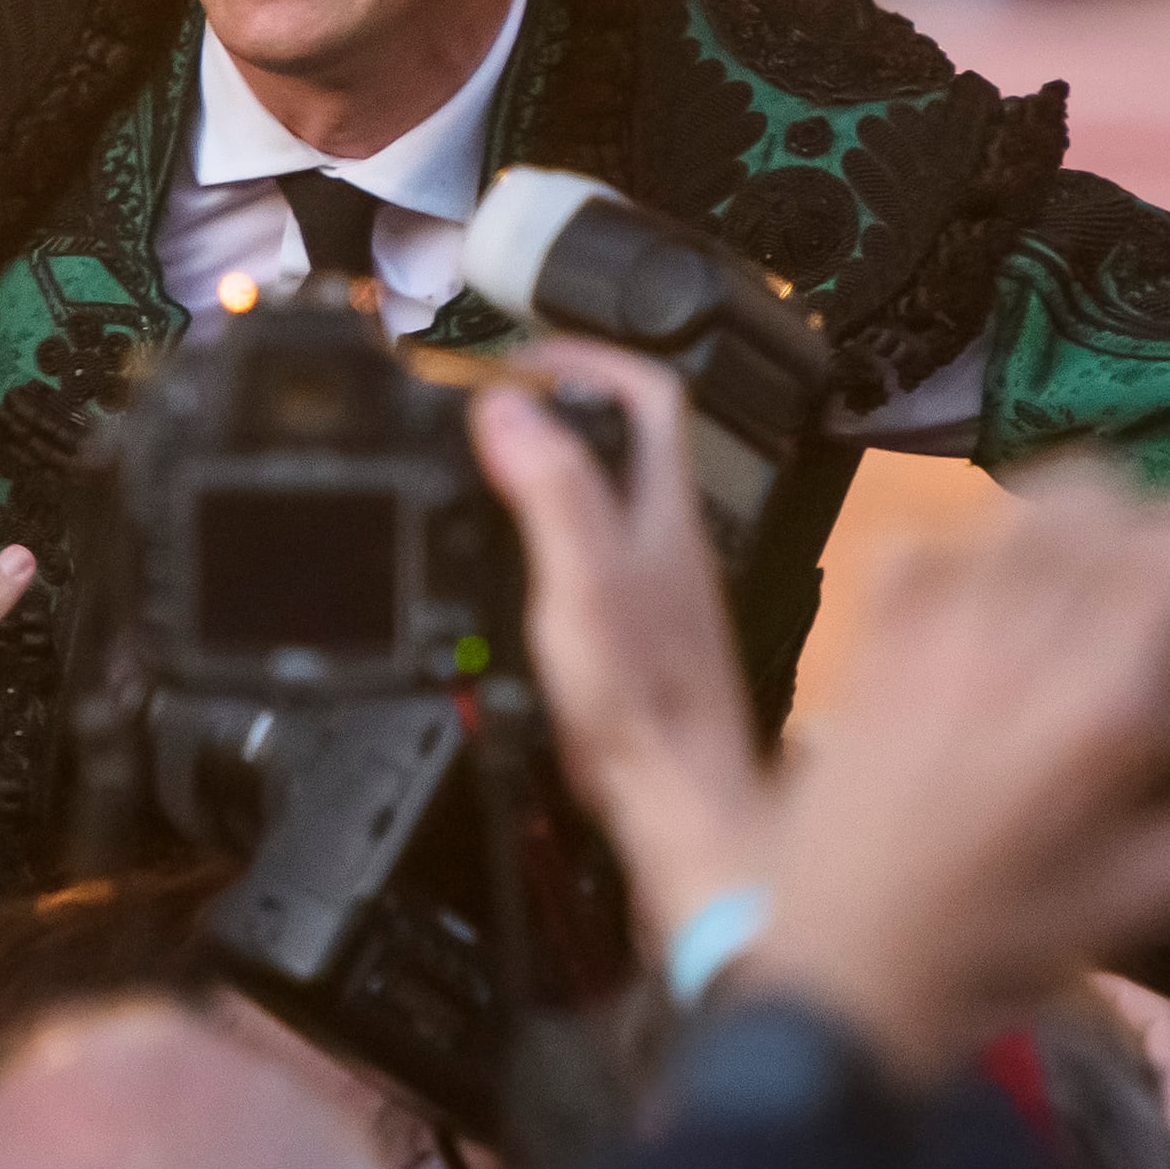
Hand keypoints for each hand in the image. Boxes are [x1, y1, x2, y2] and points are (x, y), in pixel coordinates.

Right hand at [468, 345, 774, 951]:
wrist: (680, 812)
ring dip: (552, 472)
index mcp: (661, 514)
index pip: (647, 393)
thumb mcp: (580, 584)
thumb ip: (550, 491)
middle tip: (493, 406)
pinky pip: (594, 560)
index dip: (588, 356)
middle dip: (560, 407)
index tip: (522, 356)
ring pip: (608, 501)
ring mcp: (658, 592)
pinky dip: (549, 541)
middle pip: (625, 443)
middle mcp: (668, 544)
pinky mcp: (639, 640)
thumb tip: (510, 405)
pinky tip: (511, 572)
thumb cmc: (643, 713)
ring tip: (489, 471)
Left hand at [746, 475, 1169, 1084]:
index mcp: (1097, 713)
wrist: (839, 972)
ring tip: (1091, 561)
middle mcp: (1019, 650)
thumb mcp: (1129, 909)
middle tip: (1168, 559)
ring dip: (1071, 518)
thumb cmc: (993, 953)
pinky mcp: (874, 647)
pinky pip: (927, 551)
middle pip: (1098, 508)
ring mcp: (935, 638)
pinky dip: (971, 552)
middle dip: (1150, 517)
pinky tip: (989, 595)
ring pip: (1017, 515)